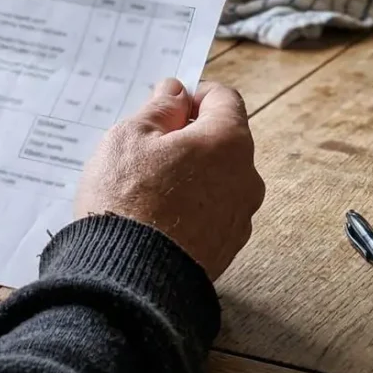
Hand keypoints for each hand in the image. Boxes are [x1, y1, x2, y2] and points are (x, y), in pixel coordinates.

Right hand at [74, 79, 264, 280]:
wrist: (127, 280)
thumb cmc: (126, 201)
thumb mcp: (130, 137)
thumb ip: (159, 108)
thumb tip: (176, 92)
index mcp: (228, 142)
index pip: (224, 99)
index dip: (194, 95)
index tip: (167, 105)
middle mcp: (246, 179)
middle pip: (223, 141)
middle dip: (190, 137)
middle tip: (148, 147)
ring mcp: (239, 217)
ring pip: (218, 179)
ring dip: (191, 174)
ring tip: (147, 187)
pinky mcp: (227, 249)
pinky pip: (211, 213)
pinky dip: (191, 207)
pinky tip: (156, 216)